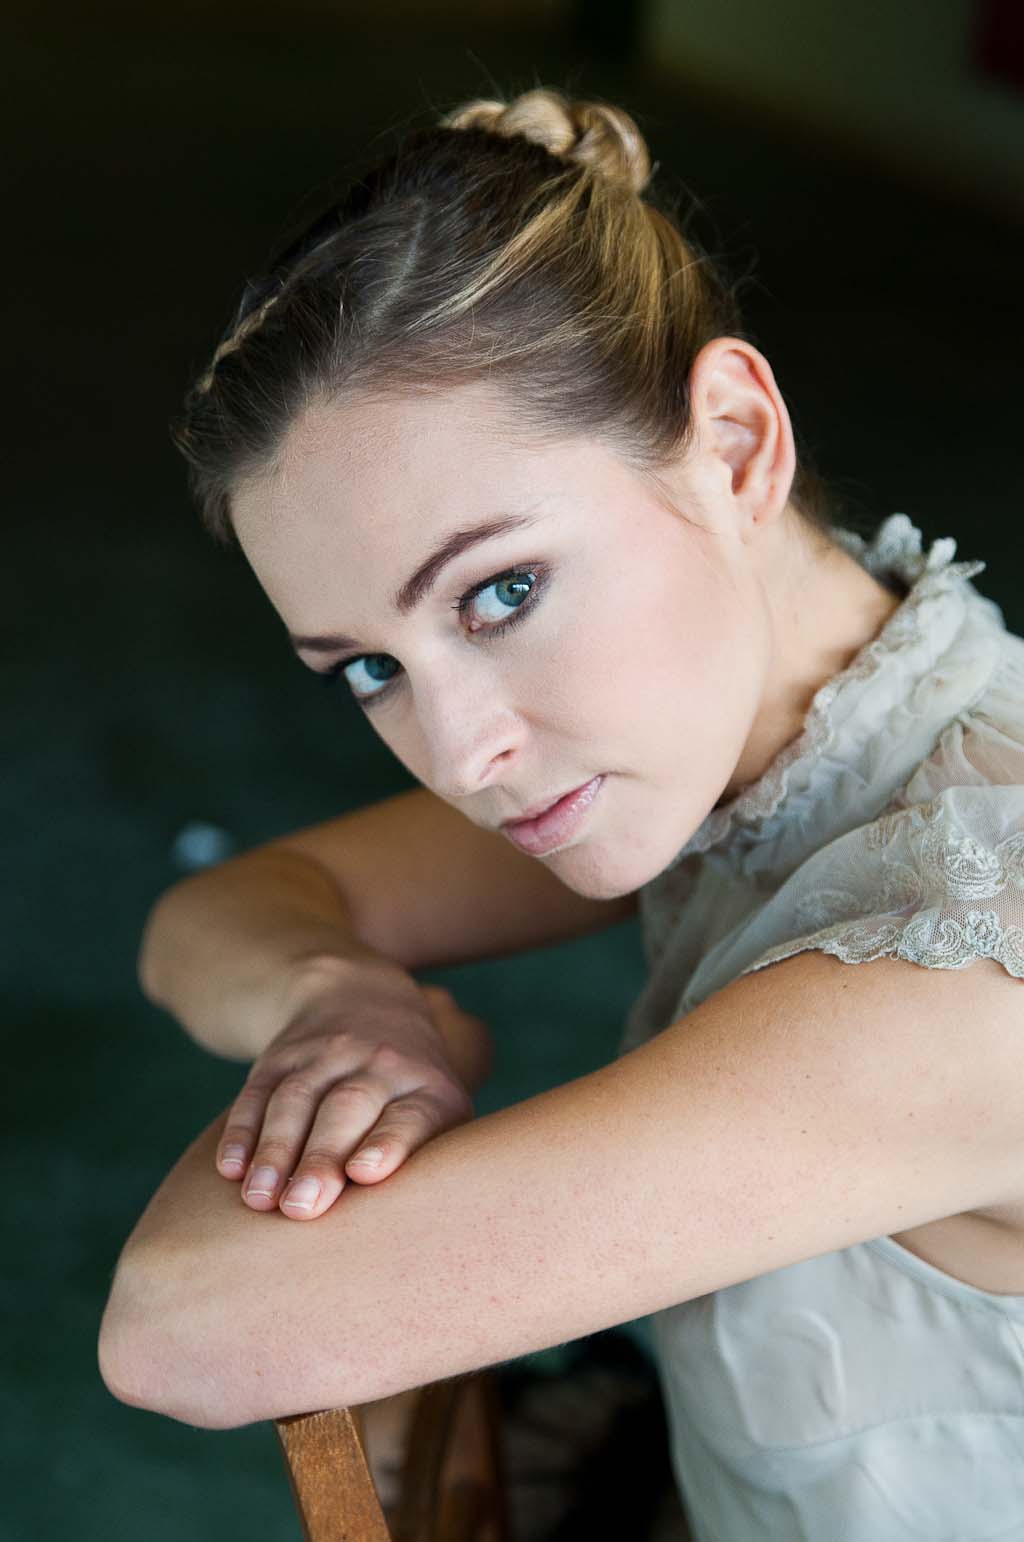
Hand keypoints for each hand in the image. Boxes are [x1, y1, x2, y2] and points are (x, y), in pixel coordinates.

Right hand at [216, 982, 484, 1219]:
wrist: (365, 1000)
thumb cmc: (410, 1097)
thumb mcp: (438, 1115)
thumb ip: (425, 1168)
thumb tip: (400, 1244)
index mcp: (427, 1088)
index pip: (410, 1116)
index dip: (388, 1143)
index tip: (364, 1174)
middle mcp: (381, 1063)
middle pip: (348, 1108)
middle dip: (321, 1158)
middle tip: (300, 1208)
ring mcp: (330, 1053)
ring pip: (297, 1099)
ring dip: (275, 1151)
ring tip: (259, 1199)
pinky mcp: (284, 1053)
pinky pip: (258, 1091)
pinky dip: (242, 1130)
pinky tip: (229, 1169)